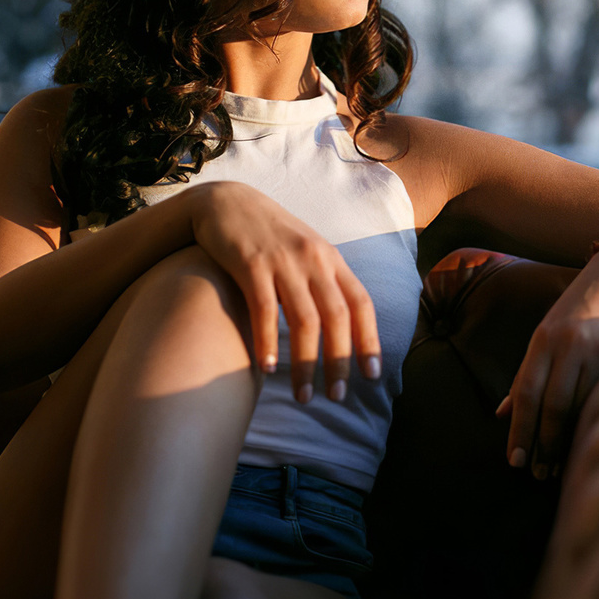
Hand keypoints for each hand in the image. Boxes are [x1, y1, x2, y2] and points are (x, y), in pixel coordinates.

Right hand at [187, 181, 380, 401]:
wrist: (225, 201)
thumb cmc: (268, 234)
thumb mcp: (305, 251)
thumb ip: (323, 281)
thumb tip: (342, 325)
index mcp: (331, 259)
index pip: (361, 304)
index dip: (370, 341)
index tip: (373, 375)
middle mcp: (313, 259)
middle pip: (338, 317)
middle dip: (341, 361)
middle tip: (338, 397)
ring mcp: (283, 261)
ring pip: (305, 320)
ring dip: (307, 363)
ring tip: (304, 395)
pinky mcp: (251, 264)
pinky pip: (265, 310)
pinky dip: (269, 342)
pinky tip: (268, 369)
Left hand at [497, 242, 598, 478]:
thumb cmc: (583, 307)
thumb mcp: (548, 334)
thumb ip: (527, 374)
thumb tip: (501, 412)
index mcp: (542, 340)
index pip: (525, 392)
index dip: (519, 429)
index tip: (514, 460)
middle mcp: (564, 345)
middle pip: (549, 404)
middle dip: (542, 443)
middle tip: (537, 473)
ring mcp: (593, 350)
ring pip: (576, 403)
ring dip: (564, 440)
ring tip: (558, 467)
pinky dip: (591, 421)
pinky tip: (587, 440)